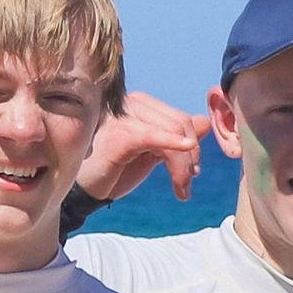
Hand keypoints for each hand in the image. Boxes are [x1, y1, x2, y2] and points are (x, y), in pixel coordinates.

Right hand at [76, 91, 209, 206]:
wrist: (87, 188)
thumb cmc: (116, 169)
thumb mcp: (153, 153)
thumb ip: (176, 136)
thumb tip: (205, 121)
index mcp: (139, 104)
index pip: (180, 119)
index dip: (193, 145)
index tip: (193, 171)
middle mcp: (130, 103)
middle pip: (180, 124)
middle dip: (190, 157)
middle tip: (186, 184)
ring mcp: (122, 115)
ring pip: (172, 133)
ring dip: (182, 166)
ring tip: (180, 189)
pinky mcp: (118, 133)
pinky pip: (153, 138)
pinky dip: (173, 149)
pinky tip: (182, 171)